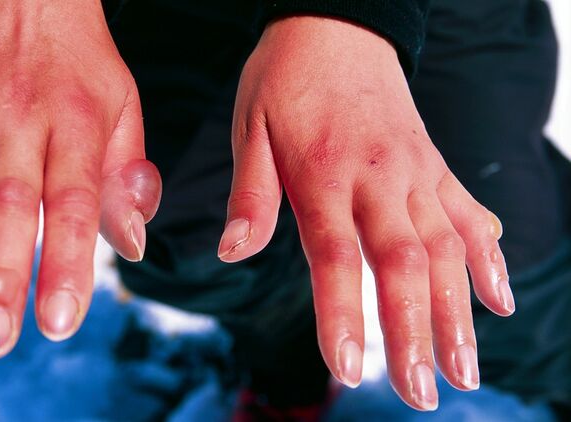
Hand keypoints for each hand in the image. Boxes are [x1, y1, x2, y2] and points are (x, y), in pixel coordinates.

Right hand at [0, 0, 160, 357]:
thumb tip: (131, 245)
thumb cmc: (83, 65)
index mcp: (79, 125)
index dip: (66, 262)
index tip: (58, 322)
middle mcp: (24, 118)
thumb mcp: (124, 109)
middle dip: (0, 275)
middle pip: (9, 205)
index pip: (73, 204)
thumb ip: (127, 178)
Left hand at [220, 16, 512, 409]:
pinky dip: (488, 259)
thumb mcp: (250, 128)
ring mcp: (415, 172)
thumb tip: (233, 252)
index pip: (336, 255)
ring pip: (446, 249)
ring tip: (465, 372)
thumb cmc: (284, 80)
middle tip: (421, 394)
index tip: (348, 368)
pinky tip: (502, 301)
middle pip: (404, 263)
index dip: (342, 313)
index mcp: (324, 173)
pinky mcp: (434, 166)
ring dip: (459, 314)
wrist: (338, 24)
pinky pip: (468, 214)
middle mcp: (379, 178)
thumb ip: (250, 193)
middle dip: (415, 333)